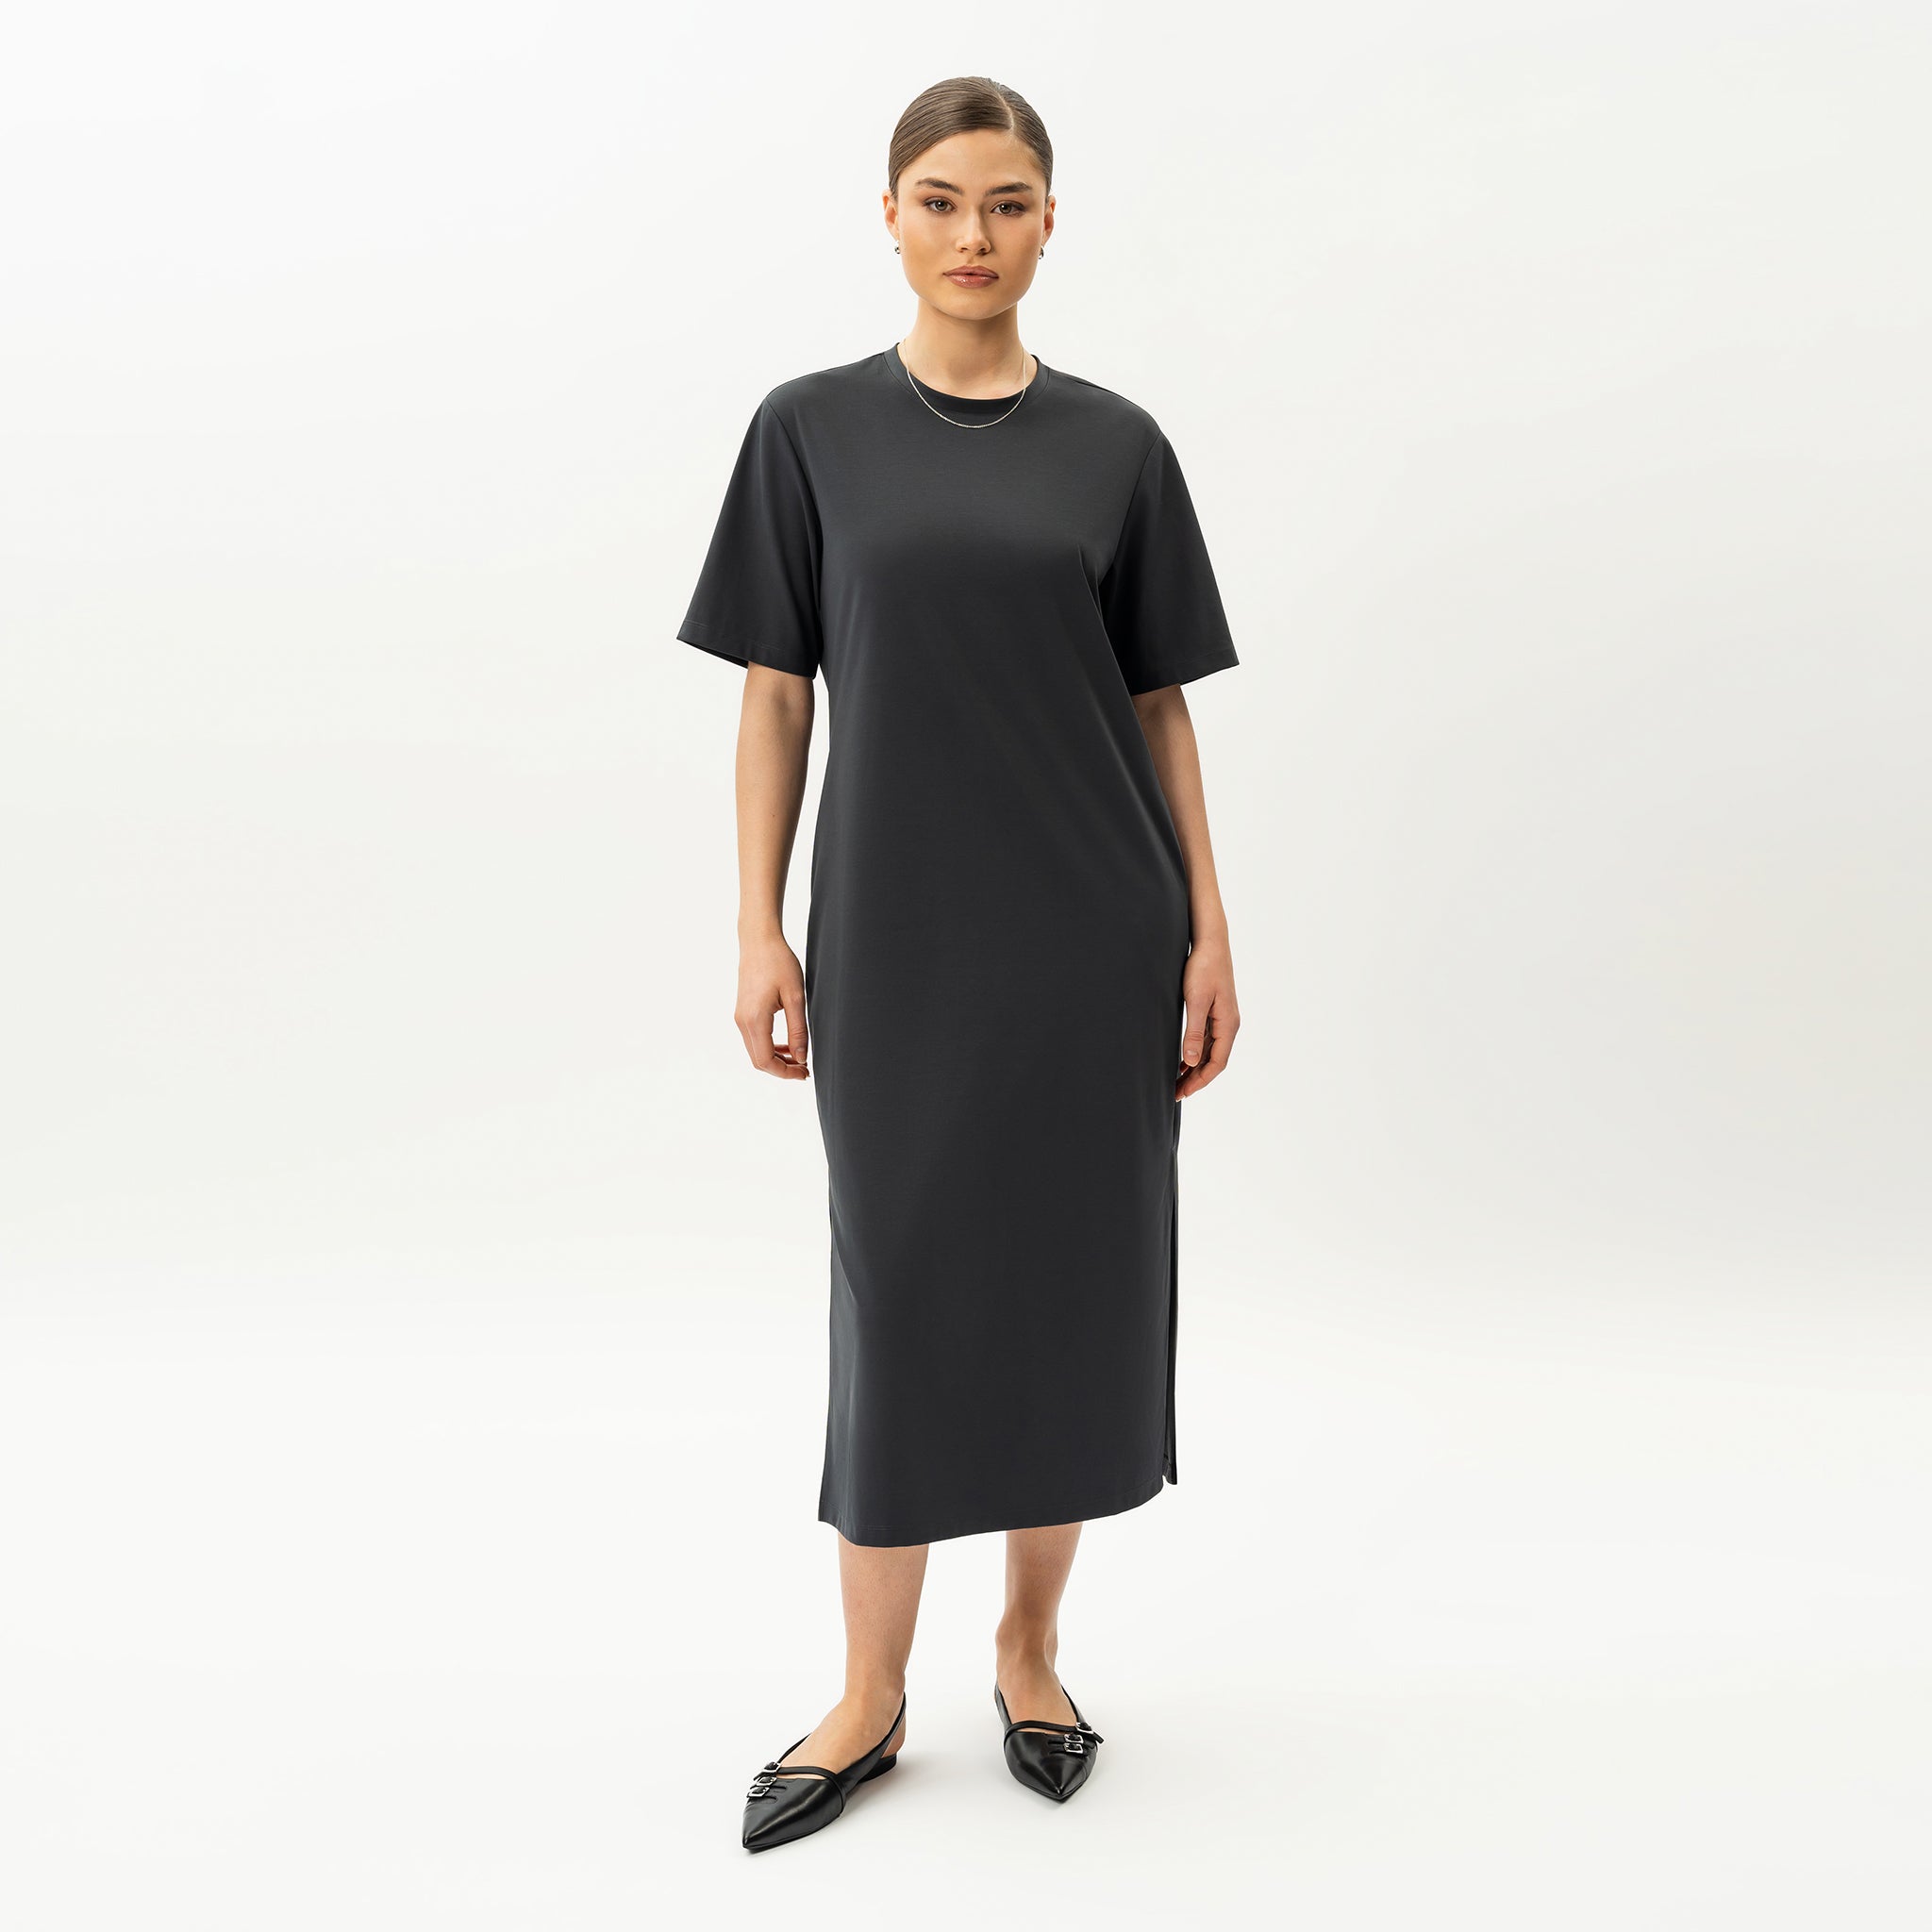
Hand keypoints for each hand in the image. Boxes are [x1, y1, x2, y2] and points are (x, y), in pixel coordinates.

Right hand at [736, 935, 808, 1079]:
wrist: (758, 941)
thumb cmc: (779, 963)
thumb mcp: (795, 997)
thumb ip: (798, 1030)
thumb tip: (801, 1057)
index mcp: (755, 1020)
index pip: (766, 1061)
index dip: (786, 1073)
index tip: (805, 1073)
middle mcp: (742, 1022)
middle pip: (759, 1061)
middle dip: (782, 1069)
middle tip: (805, 1069)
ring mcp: (740, 1017)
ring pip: (755, 1051)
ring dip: (776, 1059)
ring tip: (799, 1058)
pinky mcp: (742, 1012)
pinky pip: (754, 1039)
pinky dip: (769, 1047)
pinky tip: (787, 1044)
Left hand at [1176, 935, 1238, 1099]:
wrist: (1210, 942)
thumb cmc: (1203, 968)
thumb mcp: (1196, 1000)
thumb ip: (1194, 1032)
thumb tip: (1192, 1061)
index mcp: (1228, 1024)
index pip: (1217, 1063)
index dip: (1200, 1081)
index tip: (1183, 1093)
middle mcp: (1229, 1024)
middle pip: (1214, 1061)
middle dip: (1196, 1079)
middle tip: (1176, 1093)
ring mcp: (1223, 1018)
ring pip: (1210, 1051)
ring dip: (1195, 1067)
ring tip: (1176, 1080)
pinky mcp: (1215, 1011)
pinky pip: (1207, 1039)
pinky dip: (1195, 1052)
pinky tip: (1182, 1058)